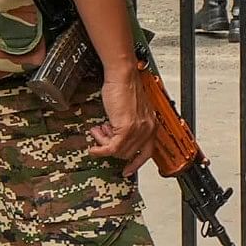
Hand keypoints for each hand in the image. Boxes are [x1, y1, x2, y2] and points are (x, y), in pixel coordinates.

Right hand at [91, 53, 161, 171]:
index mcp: (151, 124)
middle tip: (102, 135)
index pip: (147, 152)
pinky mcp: (126, 127)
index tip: (127, 170)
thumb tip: (117, 137)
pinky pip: (112, 147)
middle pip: (129, 152)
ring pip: (119, 151)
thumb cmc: (125, 86)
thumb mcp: (131, 110)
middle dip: (112, 146)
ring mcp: (138, 129)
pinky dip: (101, 149)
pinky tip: (94, 147)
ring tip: (98, 131)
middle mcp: (148, 128)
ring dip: (104, 143)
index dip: (136, 163)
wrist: (122, 75)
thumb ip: (129, 124)